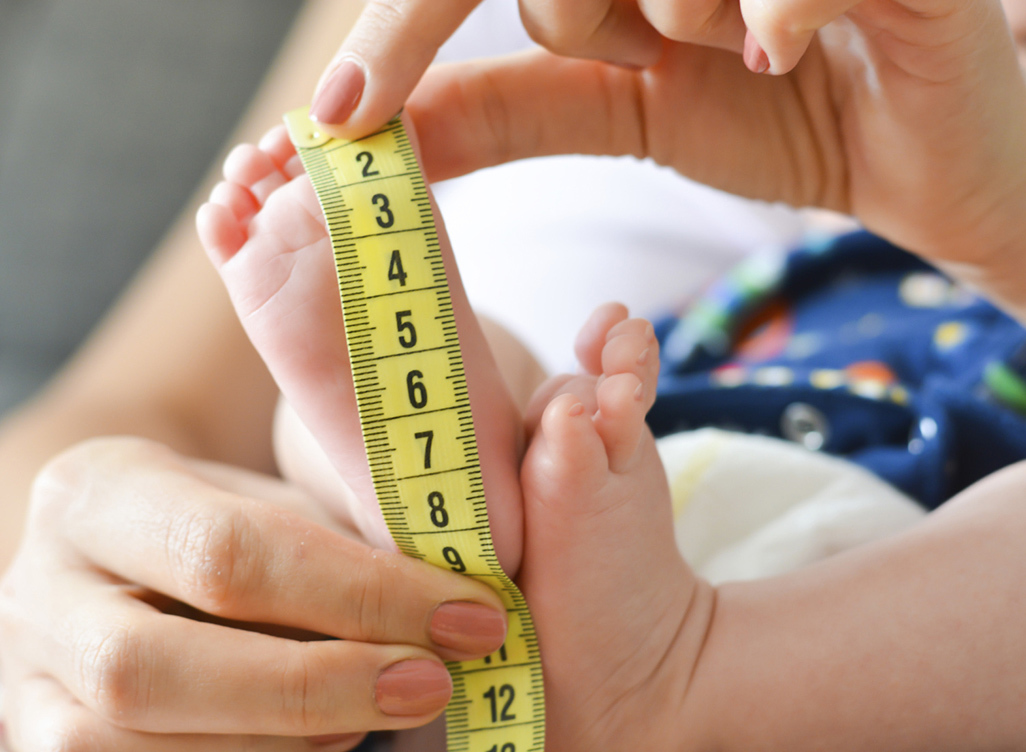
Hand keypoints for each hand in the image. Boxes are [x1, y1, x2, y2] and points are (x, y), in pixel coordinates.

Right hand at [0, 437, 506, 751]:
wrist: (121, 557)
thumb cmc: (224, 518)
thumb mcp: (273, 496)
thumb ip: (344, 531)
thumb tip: (462, 592)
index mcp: (97, 491)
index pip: (229, 551)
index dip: (360, 594)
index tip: (470, 613)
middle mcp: (38, 589)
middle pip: (158, 669)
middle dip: (319, 684)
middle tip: (435, 682)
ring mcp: (28, 682)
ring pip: (132, 747)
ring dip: (285, 740)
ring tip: (383, 706)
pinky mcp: (42, 748)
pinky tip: (326, 738)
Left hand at [313, 0, 1025, 313]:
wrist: (909, 158)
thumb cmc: (773, 121)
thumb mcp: (621, 115)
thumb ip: (504, 112)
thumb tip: (375, 133)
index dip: (404, 34)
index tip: (338, 118)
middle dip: (585, 15)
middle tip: (670, 39)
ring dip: (693, 27)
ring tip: (762, 40)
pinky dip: (770, 14)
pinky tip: (785, 46)